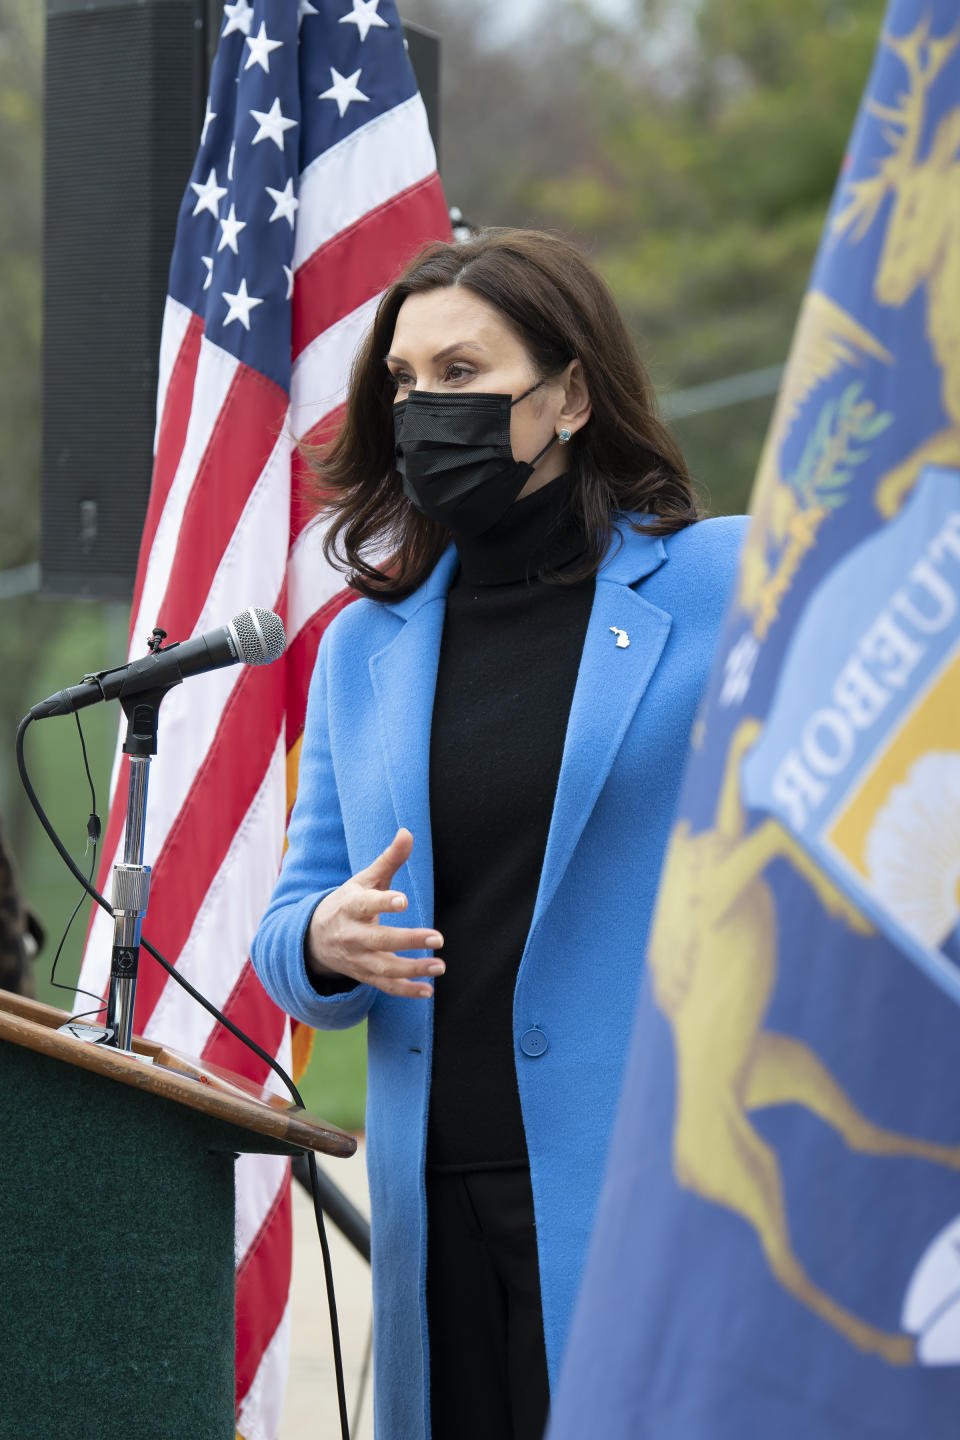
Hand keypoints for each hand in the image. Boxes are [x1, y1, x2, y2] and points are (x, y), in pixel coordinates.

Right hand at [306, 828, 443, 997]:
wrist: (315, 938)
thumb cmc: (349, 903)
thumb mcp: (364, 879)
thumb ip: (389, 859)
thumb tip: (408, 832)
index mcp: (350, 906)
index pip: (365, 904)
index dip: (383, 902)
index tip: (403, 900)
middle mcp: (351, 935)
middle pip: (379, 939)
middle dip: (408, 940)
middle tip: (438, 938)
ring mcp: (356, 958)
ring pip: (383, 967)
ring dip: (412, 969)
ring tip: (439, 966)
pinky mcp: (363, 975)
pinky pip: (384, 986)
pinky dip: (405, 991)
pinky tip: (427, 990)